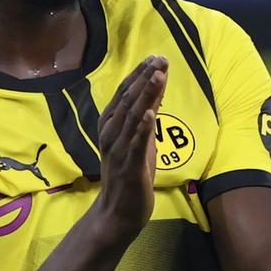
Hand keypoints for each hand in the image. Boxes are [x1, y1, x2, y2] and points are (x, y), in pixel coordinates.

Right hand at [94, 55, 167, 235]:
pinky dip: (141, 127)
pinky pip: (135, 144)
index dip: (139, 74)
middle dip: (145, 78)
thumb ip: (145, 117)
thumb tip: (157, 90)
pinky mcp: (128, 167)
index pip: (125, 94)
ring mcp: (118, 150)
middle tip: (160, 58)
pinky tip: (149, 113)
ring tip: (157, 75)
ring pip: (132, 117)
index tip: (155, 57)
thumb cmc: (129, 175)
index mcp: (110, 125)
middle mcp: (110, 133)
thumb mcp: (140, 141)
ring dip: (145, 95)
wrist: (118, 213)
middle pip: (128, 100)